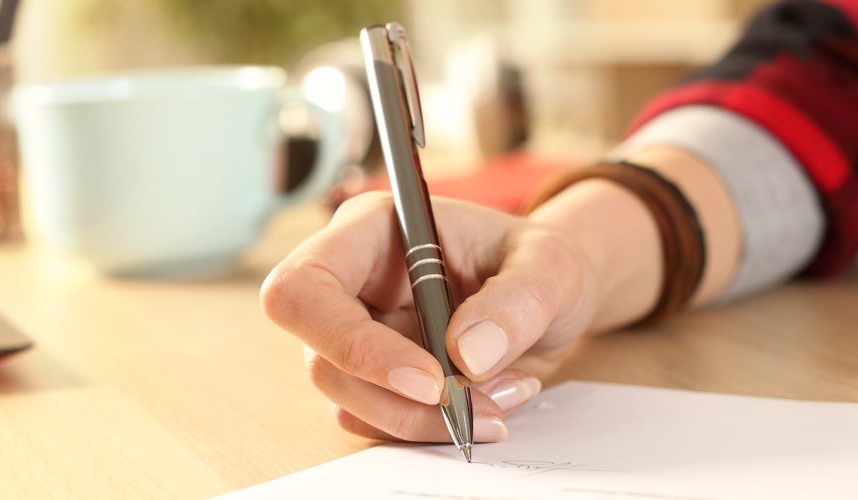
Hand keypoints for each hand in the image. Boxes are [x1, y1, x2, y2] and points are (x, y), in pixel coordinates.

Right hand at [261, 192, 599, 442]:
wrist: (553, 300)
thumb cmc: (542, 265)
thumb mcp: (552, 268)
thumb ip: (517, 302)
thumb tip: (467, 354)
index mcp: (371, 230)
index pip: (304, 288)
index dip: (350, 342)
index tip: (430, 379)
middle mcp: (351, 283)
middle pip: (321, 359)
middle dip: (400, 400)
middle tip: (478, 409)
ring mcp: (357, 335)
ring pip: (349, 401)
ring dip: (425, 420)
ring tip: (503, 398)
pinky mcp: (376, 378)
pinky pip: (379, 422)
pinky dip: (433, 428)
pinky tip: (489, 402)